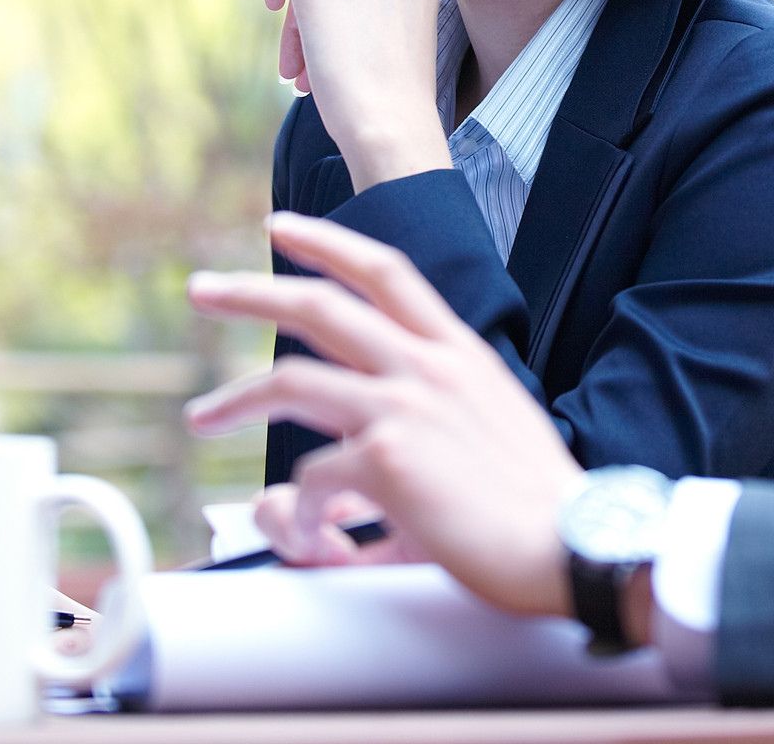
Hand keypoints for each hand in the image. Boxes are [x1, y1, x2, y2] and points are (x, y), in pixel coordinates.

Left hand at [185, 213, 582, 617]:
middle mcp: (428, 366)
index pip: (386, 272)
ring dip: (234, 399)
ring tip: (201, 418)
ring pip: (291, 380)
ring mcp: (403, 406)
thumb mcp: (487, 435)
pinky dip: (298, 512)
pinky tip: (311, 537)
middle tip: (202, 289)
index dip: (328, 243)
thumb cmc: (536, 507)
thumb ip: (424, 431)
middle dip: (250, 292)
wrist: (572, 544)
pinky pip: (309, 480)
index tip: (283, 229)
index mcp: (459, 353)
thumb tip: (349, 469)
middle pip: (319, 306)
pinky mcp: (384, 459)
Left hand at [261, 0, 451, 186]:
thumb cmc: (400, 94)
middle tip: (313, 75)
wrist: (389, 118)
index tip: (351, 49)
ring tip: (302, 79)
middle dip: (328, 26)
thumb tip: (339, 10)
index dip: (356, 16)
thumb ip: (382, 12)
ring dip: (306, 31)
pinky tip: (271, 3)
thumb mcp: (403, 39)